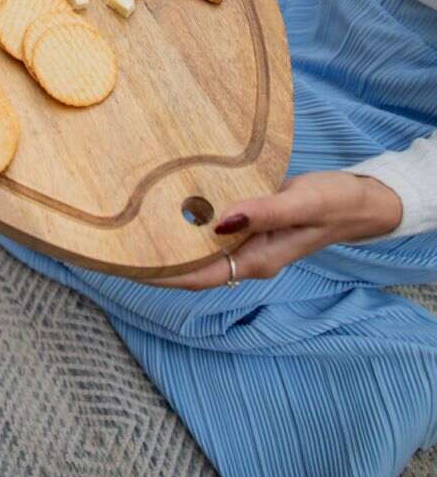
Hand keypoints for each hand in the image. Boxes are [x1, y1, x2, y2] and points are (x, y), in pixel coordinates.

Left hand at [149, 171, 402, 290]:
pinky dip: (189, 218)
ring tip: (129, 224)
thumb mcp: (300, 204)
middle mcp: (246, 255)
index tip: (125, 264)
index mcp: (256, 260)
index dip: (160, 273)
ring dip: (169, 239)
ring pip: (199, 246)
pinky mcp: (250, 221)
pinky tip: (167, 201)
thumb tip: (219, 222)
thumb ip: (262, 212)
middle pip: (191, 265)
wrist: (362, 199)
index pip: (196, 276)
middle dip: (155, 258)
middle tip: (114, 242)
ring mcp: (248, 239)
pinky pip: (212, 226)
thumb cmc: (334, 202)